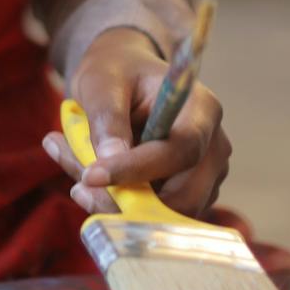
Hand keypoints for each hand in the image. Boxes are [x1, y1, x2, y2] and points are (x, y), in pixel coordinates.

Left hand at [41, 26, 230, 219]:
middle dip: (127, 198)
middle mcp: (213, 146)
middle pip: (183, 194)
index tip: (91, 175)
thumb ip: (107, 118)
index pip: (181, 150)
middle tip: (78, 186)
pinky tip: (90, 180)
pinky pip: (155, 216)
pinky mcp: (189, 196)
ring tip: (76, 169)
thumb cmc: (115, 73)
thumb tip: (110, 161)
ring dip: (116, 203)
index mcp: (202, 109)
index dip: (137, 169)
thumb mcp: (102, 83)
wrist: (123, 80)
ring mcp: (206, 176)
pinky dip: (118, 206)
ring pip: (165, 212)